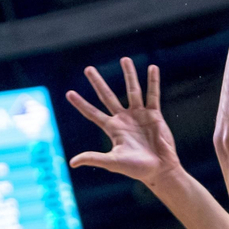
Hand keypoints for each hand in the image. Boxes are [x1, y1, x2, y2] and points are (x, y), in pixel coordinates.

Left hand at [66, 58, 180, 186]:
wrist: (159, 170)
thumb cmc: (136, 169)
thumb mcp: (112, 162)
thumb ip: (94, 158)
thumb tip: (71, 162)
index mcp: (112, 129)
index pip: (92, 113)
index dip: (80, 104)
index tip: (69, 93)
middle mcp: (123, 119)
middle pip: (107, 96)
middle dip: (98, 82)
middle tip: (88, 68)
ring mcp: (139, 115)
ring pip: (132, 90)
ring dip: (129, 74)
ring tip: (124, 58)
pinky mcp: (154, 115)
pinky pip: (153, 95)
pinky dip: (153, 81)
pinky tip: (152, 67)